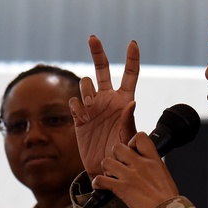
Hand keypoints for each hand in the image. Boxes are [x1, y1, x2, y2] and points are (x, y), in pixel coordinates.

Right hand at [70, 36, 138, 178]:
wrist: (105, 169)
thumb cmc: (122, 155)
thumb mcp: (129, 138)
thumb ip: (129, 121)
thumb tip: (131, 103)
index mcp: (125, 101)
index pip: (130, 75)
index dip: (132, 58)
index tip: (133, 43)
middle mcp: (108, 100)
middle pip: (103, 70)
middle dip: (98, 52)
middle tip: (93, 37)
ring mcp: (93, 107)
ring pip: (86, 83)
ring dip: (86, 88)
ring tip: (90, 103)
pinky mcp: (79, 117)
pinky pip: (74, 102)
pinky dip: (76, 104)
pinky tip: (82, 115)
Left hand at [93, 132, 179, 207]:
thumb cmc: (168, 199)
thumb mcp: (164, 175)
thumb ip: (152, 167)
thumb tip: (146, 166)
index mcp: (153, 160)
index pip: (140, 137)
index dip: (132, 142)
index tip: (132, 150)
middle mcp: (140, 164)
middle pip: (118, 147)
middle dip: (115, 156)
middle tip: (119, 166)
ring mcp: (129, 175)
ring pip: (106, 162)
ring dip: (106, 170)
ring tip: (111, 177)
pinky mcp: (121, 188)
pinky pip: (100, 180)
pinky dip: (98, 184)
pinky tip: (101, 187)